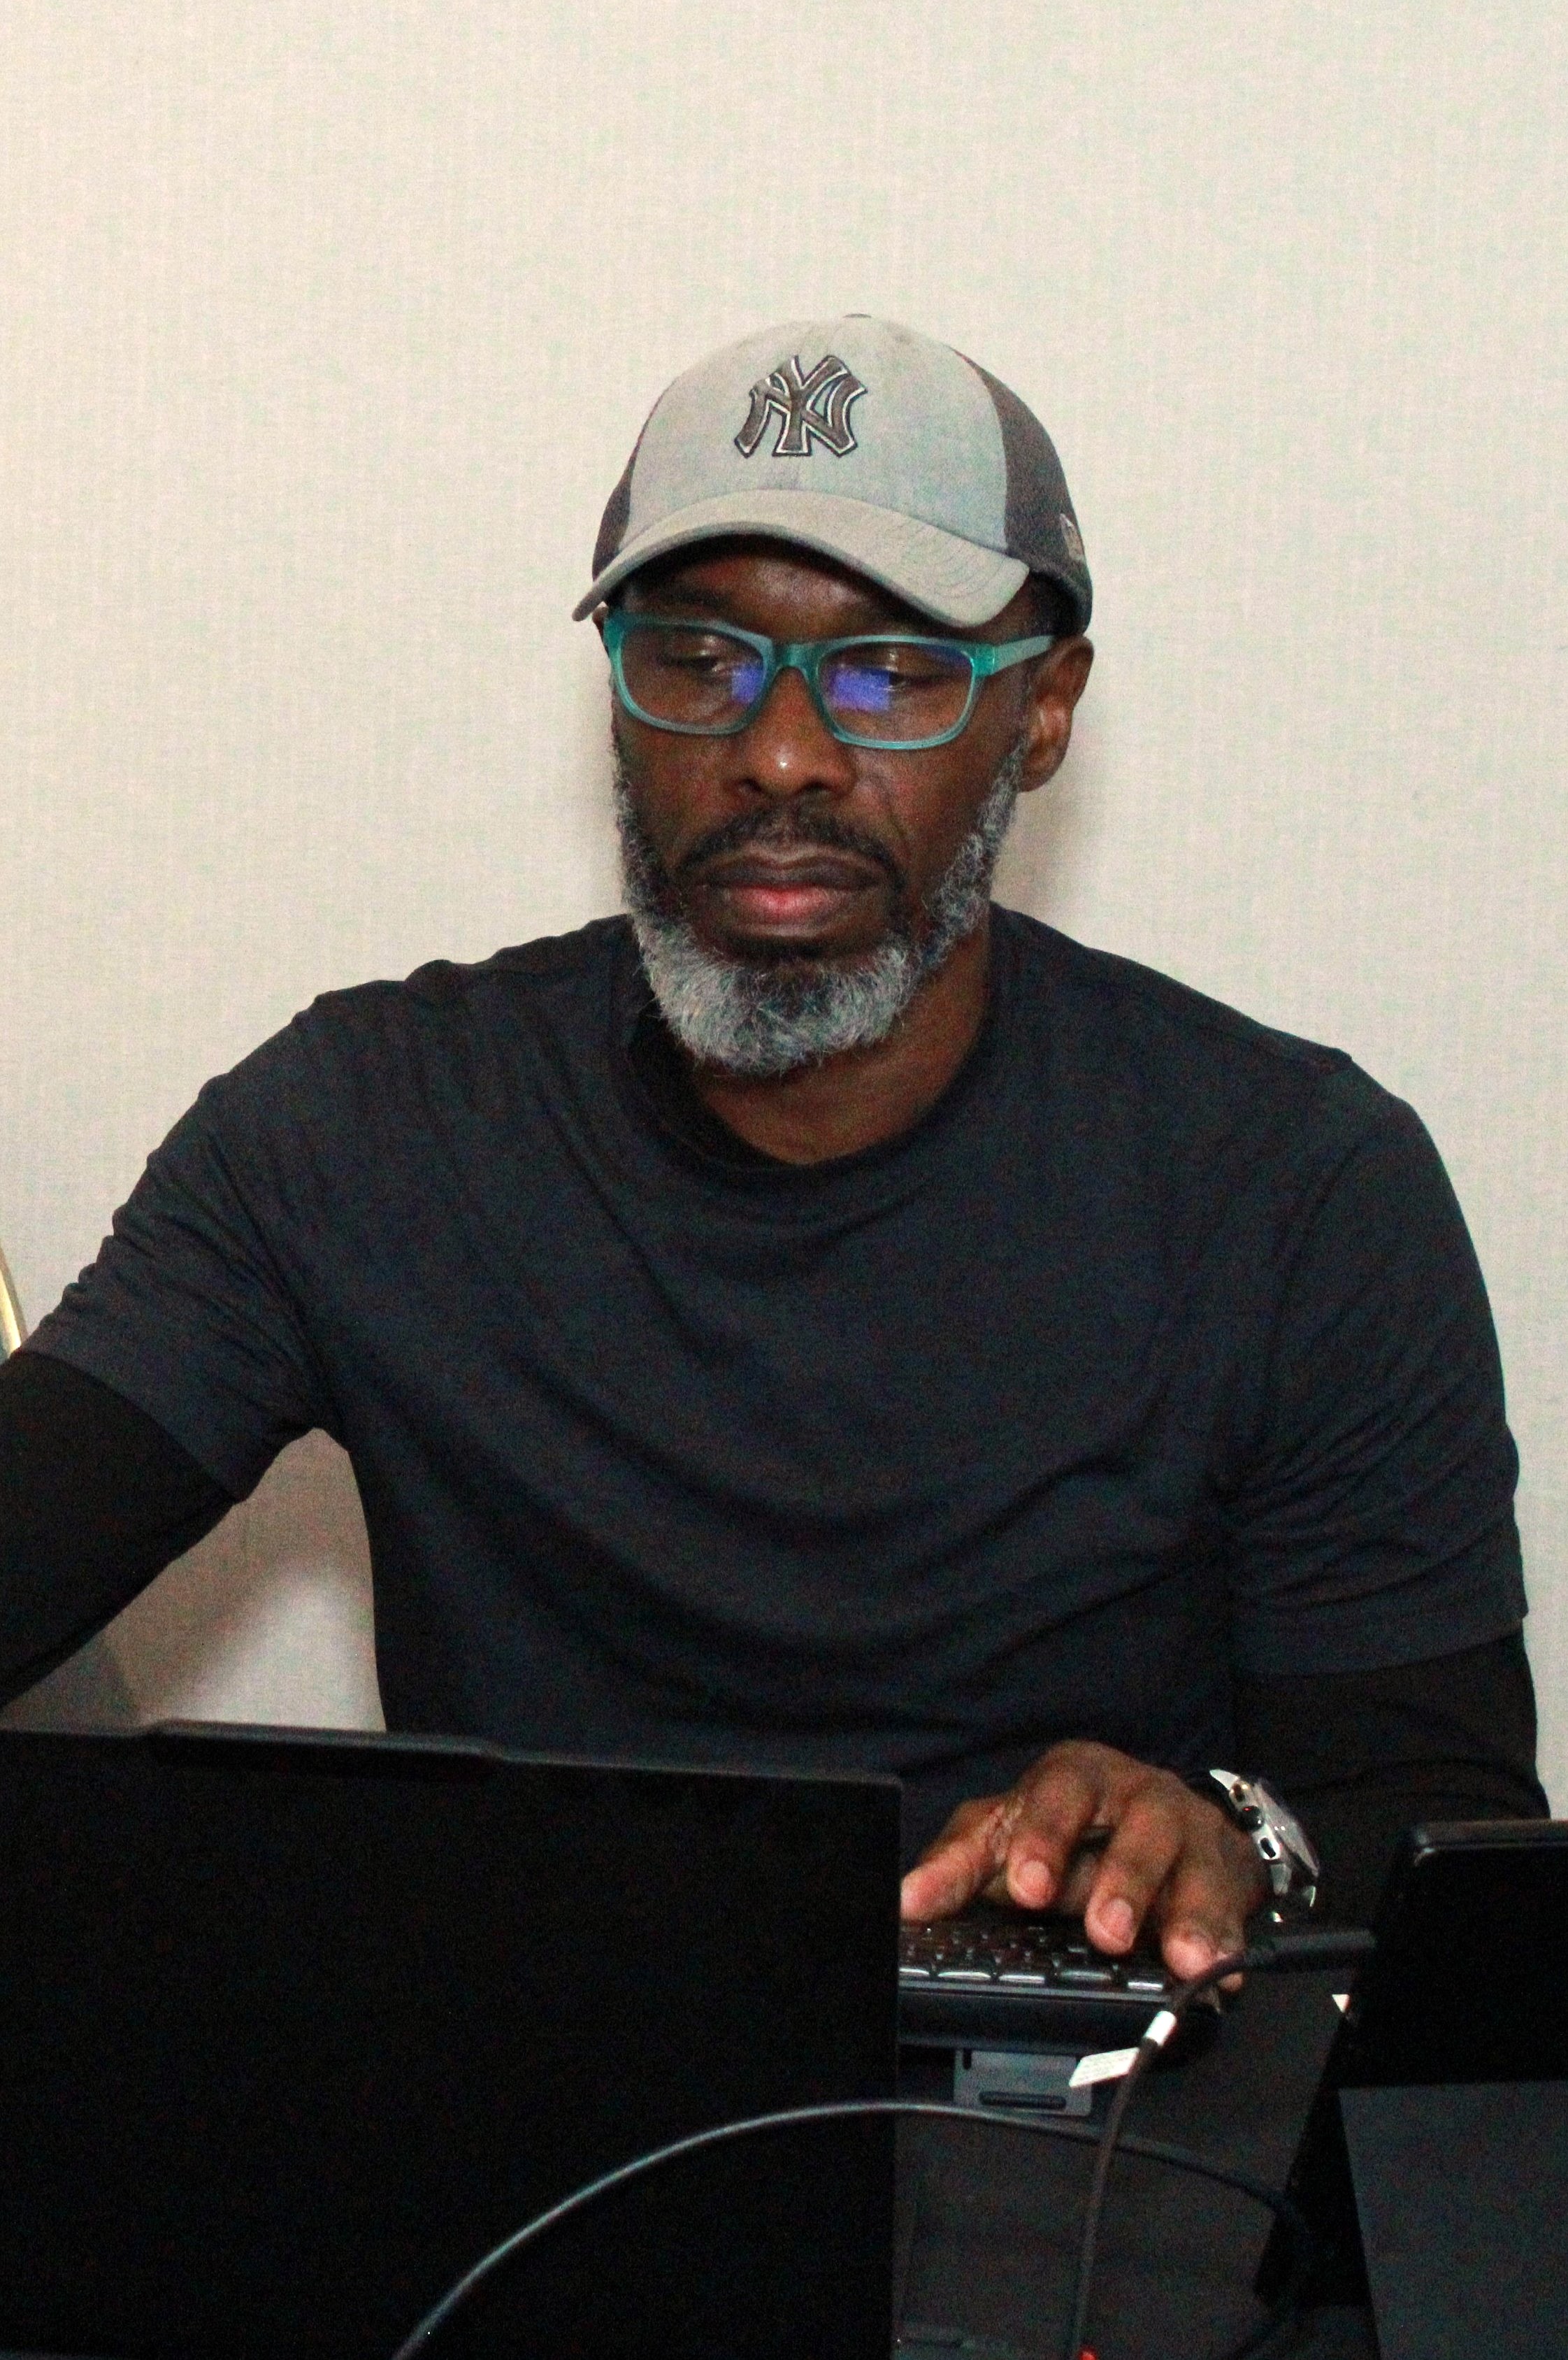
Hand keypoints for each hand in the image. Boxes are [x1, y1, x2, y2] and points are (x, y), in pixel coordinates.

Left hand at [898, 1740, 1266, 1980]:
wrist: (1150, 1821)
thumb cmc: (1069, 1827)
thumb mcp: (1005, 1834)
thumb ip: (958, 1866)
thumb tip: (905, 1903)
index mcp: (1077, 1778)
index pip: (1057, 1796)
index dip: (1044, 1838)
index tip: (1026, 1887)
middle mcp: (1140, 1796)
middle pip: (1140, 1825)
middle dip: (1125, 1879)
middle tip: (1105, 1932)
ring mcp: (1190, 1834)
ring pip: (1197, 1863)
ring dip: (1190, 1913)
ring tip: (1183, 1958)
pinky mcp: (1225, 1875)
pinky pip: (1234, 1907)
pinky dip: (1229, 1939)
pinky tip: (1222, 1971)